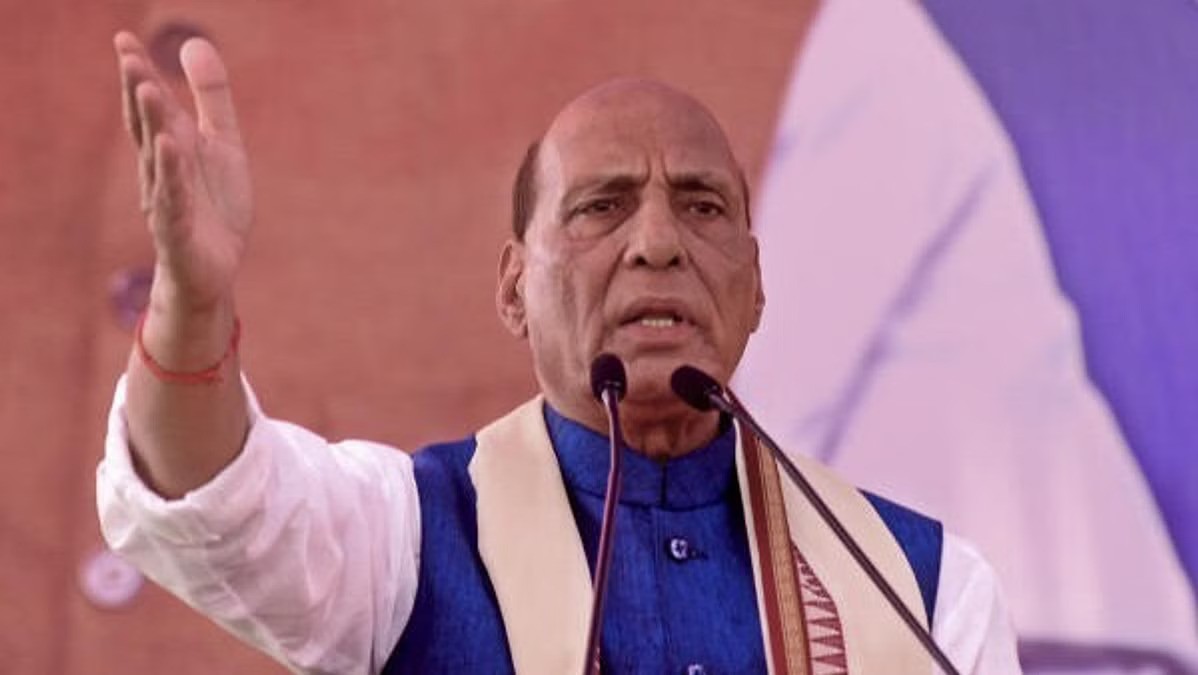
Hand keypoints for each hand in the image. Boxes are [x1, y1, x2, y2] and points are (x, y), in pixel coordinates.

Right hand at [114, 31, 251, 315]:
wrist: (214, 270)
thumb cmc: (213, 205)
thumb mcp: (222, 144)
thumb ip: (212, 98)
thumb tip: (196, 42)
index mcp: (172, 149)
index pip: (150, 107)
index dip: (139, 74)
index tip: (124, 38)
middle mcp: (161, 172)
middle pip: (149, 127)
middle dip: (139, 92)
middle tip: (130, 56)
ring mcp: (167, 200)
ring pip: (158, 159)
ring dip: (153, 125)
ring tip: (147, 90)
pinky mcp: (179, 230)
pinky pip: (174, 200)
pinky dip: (172, 175)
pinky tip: (169, 148)